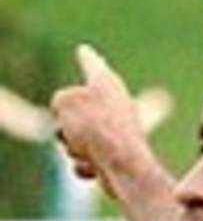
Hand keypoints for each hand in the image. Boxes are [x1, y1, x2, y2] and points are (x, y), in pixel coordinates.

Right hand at [51, 45, 148, 195]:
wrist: (123, 168)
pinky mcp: (116, 163)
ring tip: (89, 150)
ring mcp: (116, 137)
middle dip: (66, 124)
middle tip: (76, 128)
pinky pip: (85, 164)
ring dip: (73, 148)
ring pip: (74, 141)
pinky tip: (96, 169)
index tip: (85, 51)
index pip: (93, 65)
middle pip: (73, 114)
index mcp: (108, 85)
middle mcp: (116, 108)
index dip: (87, 58)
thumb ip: (61, 104)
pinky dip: (86, 168)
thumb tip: (71, 127)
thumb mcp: (65, 102)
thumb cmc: (97, 128)